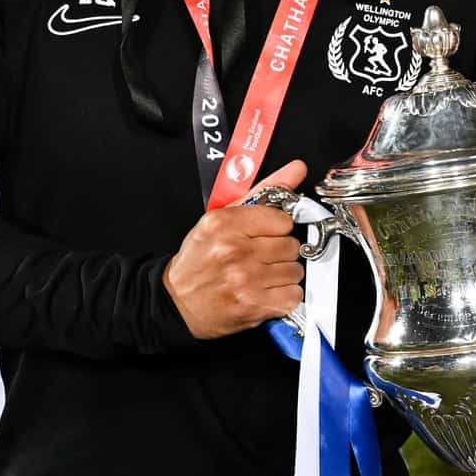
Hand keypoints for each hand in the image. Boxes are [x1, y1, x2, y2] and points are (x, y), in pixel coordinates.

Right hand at [161, 160, 307, 338]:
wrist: (178, 303)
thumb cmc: (199, 261)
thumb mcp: (221, 219)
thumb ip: (263, 192)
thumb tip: (297, 169)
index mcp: (223, 224)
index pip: (282, 218)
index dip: (276, 228)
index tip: (264, 235)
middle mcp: (235, 251)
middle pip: (291, 245)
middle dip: (278, 251)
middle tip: (259, 256)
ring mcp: (246, 280)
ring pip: (295, 270)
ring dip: (282, 274)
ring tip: (260, 274)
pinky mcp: (255, 306)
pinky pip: (293, 294)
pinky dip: (283, 295)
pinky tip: (264, 291)